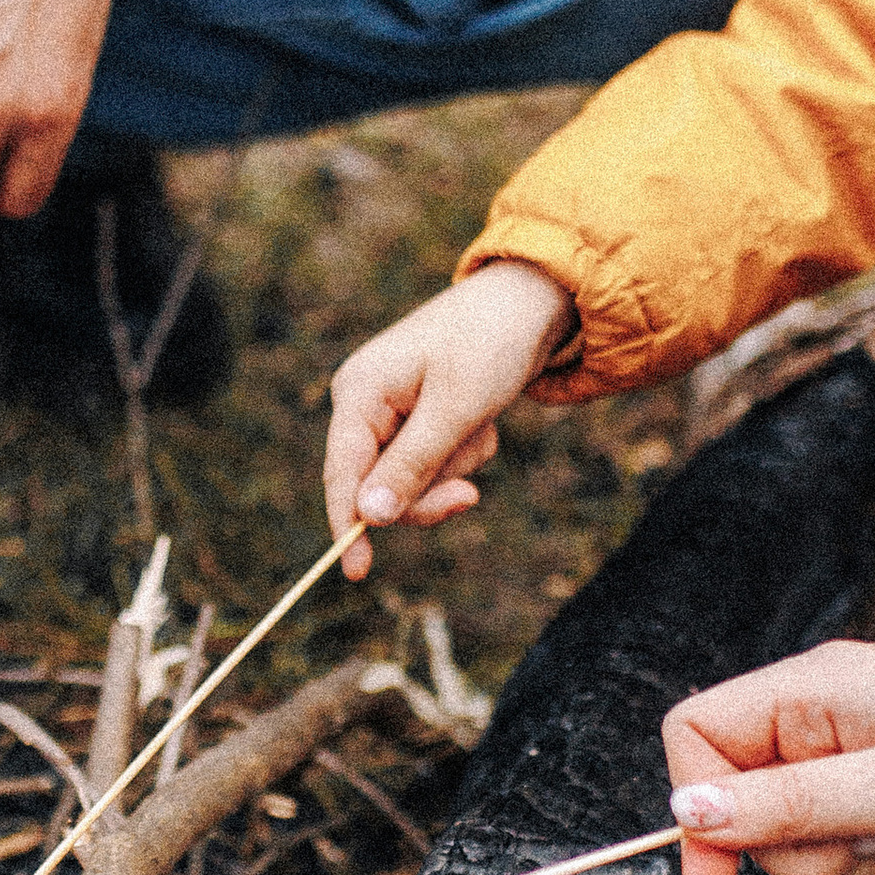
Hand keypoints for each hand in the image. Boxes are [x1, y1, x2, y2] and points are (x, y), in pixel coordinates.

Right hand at [324, 261, 574, 582]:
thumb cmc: (491, 344)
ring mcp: (391, 410)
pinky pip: (436, 461)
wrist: (532, 301)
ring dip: (455, 465)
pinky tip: (482, 417)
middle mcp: (366, 402)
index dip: (347, 524)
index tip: (358, 573)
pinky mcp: (418, 417)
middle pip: (379, 486)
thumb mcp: (456, 410)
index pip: (342, 473)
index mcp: (360, 392)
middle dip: (430, 490)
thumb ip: (412, 465)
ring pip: (414, 478)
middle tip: (471, 498)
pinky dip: (465, 450)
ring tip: (481, 423)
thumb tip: (369, 516)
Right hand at [660, 636, 874, 874]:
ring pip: (817, 848)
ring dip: (872, 871)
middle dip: (813, 853)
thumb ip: (792, 805)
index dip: (698, 809)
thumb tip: (689, 811)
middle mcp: (837, 721)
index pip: (700, 737)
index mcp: (819, 690)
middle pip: (753, 810)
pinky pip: (874, 862)